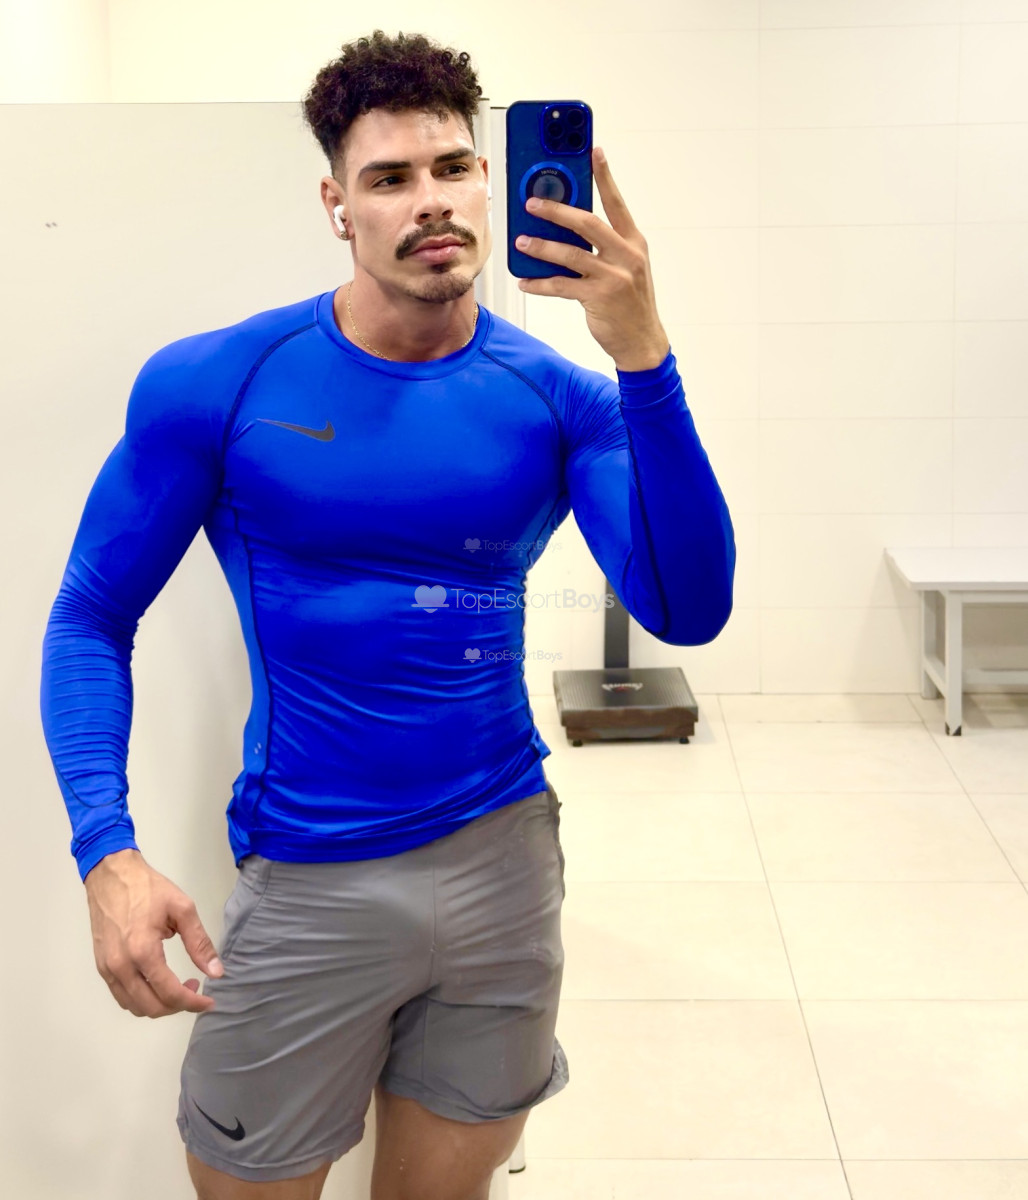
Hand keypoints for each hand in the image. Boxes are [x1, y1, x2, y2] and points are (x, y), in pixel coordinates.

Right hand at [84, 848, 223, 1017]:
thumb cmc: (148, 888)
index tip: (209, 1002)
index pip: (170, 993)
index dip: (193, 1003)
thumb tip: (216, 972)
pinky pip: (121, 995)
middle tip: (195, 987)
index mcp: (143, 952)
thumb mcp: (182, 909)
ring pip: (134, 1006)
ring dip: (159, 1005)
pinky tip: (157, 983)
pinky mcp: (101, 966)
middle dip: (178, 1005)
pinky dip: (141, 999)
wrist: (111, 874)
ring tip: (178, 985)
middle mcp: (121, 966)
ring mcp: (108, 968)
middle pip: (151, 1007)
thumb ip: (199, 943)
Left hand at [515, 146, 670, 371]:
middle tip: (532, 202)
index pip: (617, 203)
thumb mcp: (626, 269)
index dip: (605, 176)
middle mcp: (626, 256)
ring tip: (522, 241)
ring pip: (570, 254)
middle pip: (587, 223)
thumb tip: (567, 231)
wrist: (642, 342)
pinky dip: (540, 284)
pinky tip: (525, 282)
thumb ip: (604, 248)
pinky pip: (561, 286)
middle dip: (557, 210)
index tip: (594, 151)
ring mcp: (613, 277)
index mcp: (634, 243)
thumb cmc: (630, 303)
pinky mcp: (598, 298)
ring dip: (542, 246)